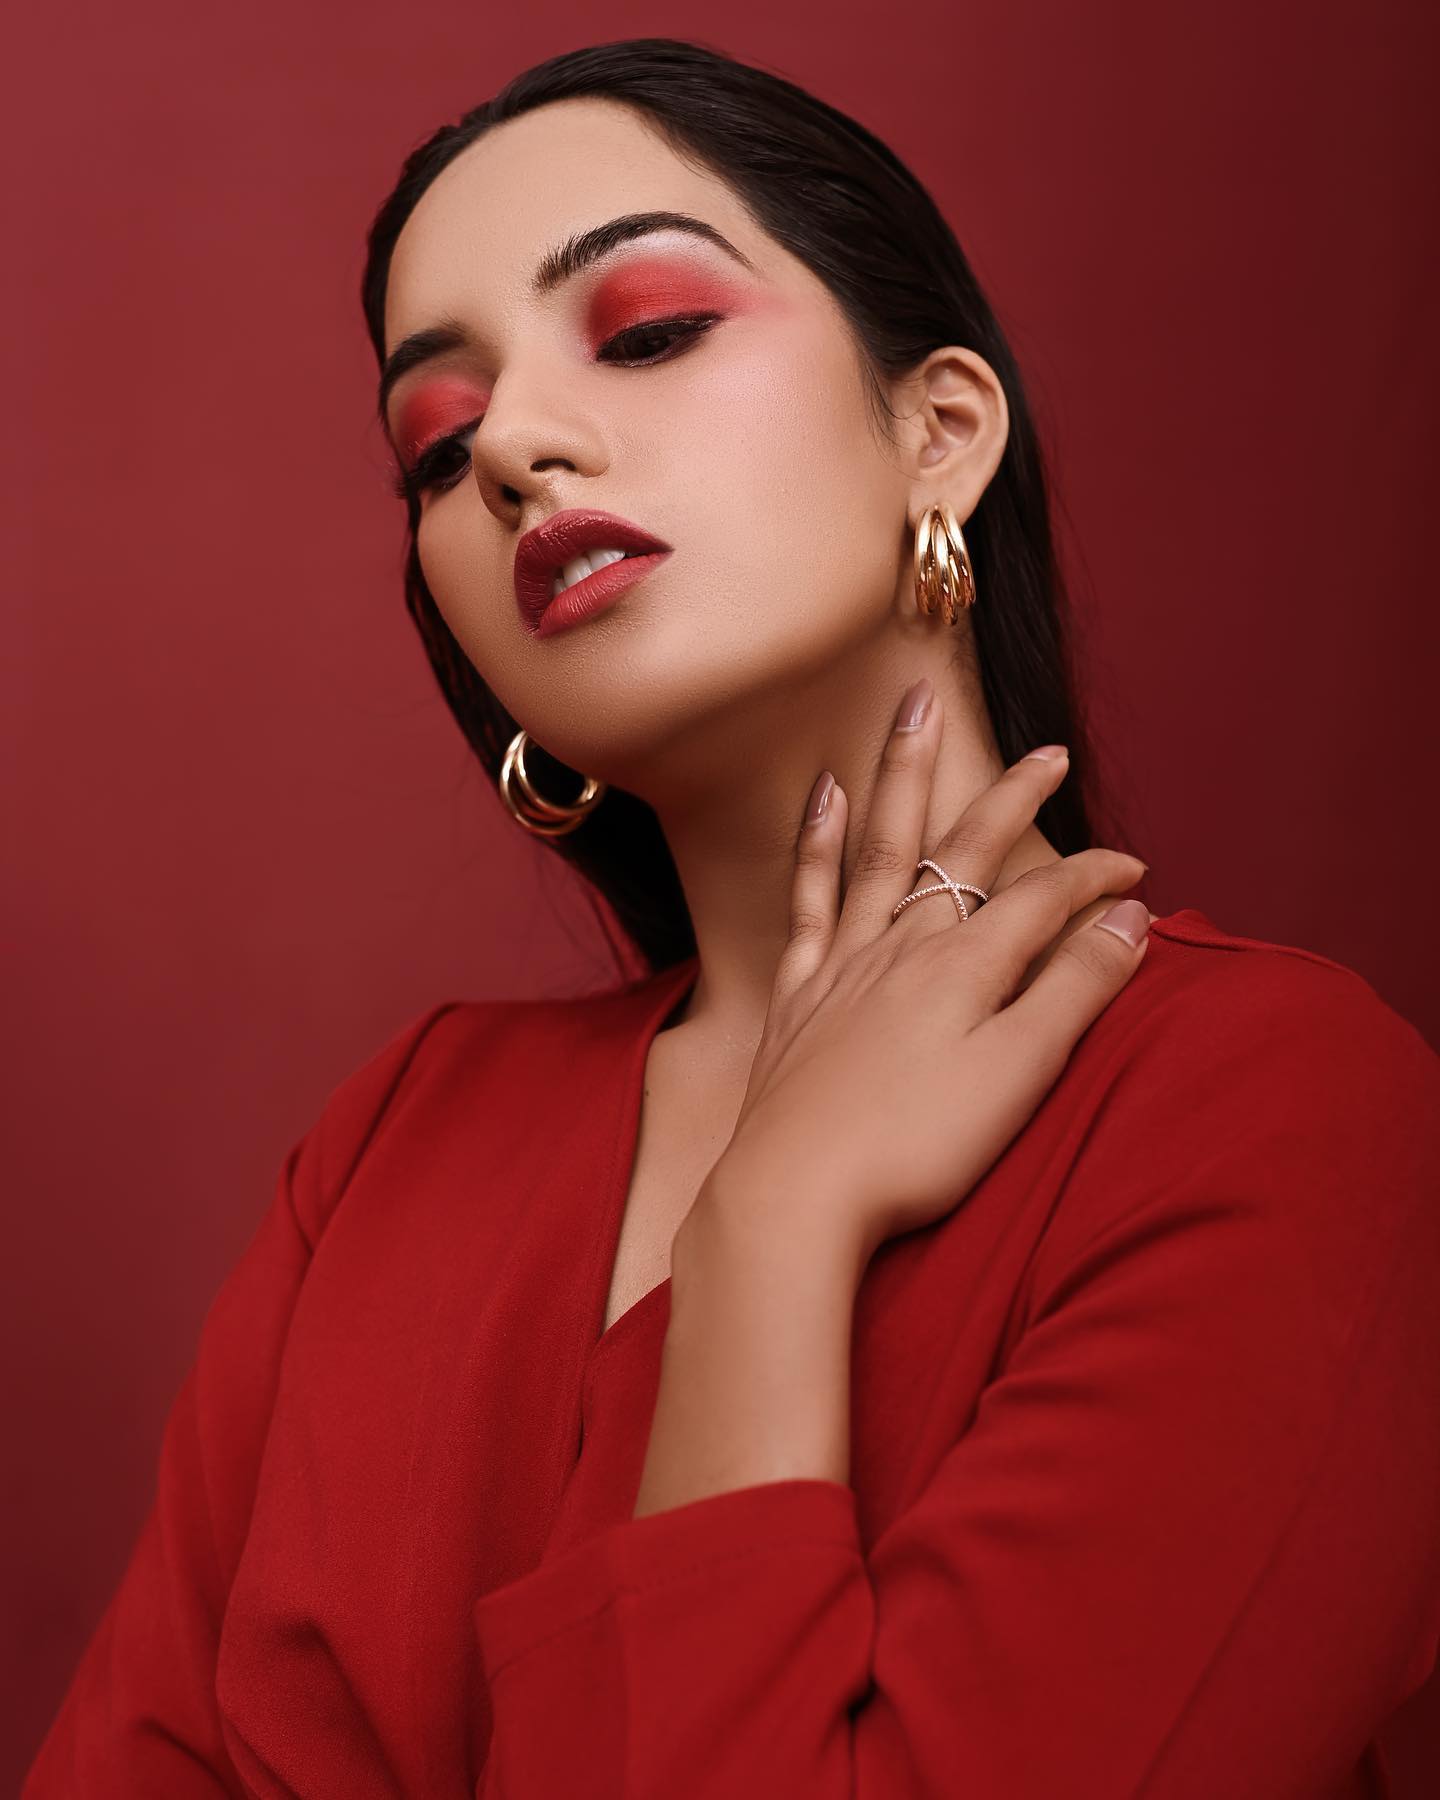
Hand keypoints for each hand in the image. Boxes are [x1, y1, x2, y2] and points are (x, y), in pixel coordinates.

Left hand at [690, 679, 1150, 1273]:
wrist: (794, 1194)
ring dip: (904, 773)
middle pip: (965, 849)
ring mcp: (844, 965)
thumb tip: (1132, 921)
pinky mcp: (799, 995)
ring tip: (914, 706)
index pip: (1045, 899)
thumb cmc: (915, 1147)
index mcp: (965, 966)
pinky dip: (819, 841)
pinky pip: (809, 896)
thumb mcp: (1018, 1074)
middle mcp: (904, 946)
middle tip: (1049, 751)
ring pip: (883, 846)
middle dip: (1012, 796)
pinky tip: (824, 796)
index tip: (1138, 874)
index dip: (1096, 880)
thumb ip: (1075, 991)